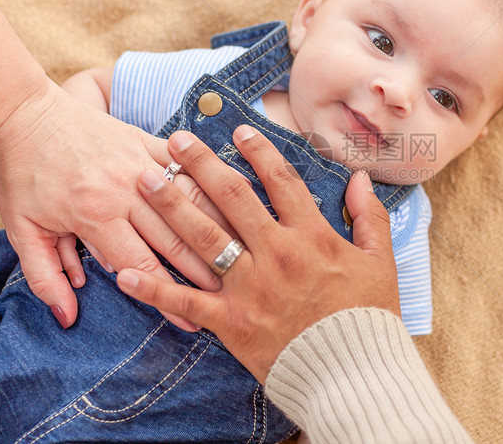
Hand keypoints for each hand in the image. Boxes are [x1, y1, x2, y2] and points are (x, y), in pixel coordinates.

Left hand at [0, 82, 220, 328]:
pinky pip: (188, 164)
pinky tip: (235, 201)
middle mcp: (124, 190)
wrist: (22, 113)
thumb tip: (66, 317)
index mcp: (94, 216)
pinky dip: (212, 182)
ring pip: (192, 201)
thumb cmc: (20, 175)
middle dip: (205, 272)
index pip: (140, 267)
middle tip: (232, 295)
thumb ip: (45, 276)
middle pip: (176, 239)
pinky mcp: (147, 139)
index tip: (192, 324)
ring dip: (219, 229)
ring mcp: (139, 161)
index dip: (169, 300)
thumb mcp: (21, 230)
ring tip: (244, 254)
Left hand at [116, 126, 398, 383]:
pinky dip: (154, 289)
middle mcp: (275, 253)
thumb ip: (369, 216)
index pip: (281, 182)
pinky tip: (124, 274)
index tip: (238, 130)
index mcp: (311, 236)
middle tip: (176, 141)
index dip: (259, 152)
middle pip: (232, 199)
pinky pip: (187, 302)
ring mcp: (250, 287)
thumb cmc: (368, 316)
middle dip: (202, 165)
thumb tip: (358, 178)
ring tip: (145, 179)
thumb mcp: (379, 260)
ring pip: (204, 237)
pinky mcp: (231, 322)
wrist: (354, 372)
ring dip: (172, 205)